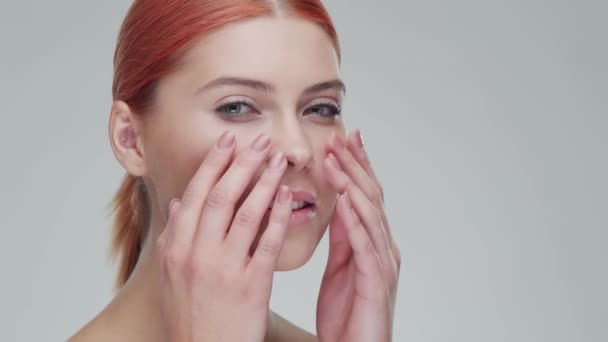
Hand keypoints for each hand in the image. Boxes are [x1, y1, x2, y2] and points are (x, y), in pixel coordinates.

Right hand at [156, 131, 291, 341]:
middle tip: (261, 141)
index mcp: (177, 248)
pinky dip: (279, 216)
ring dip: (265, 182)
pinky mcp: (252, 285)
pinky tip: (288, 197)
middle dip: (243, 163)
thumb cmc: (191, 316)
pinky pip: (268, 243)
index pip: (196, 194)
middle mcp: (198, 254)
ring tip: (279, 160)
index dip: (214, 163)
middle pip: (222, 196)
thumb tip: (179, 203)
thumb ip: (174, 237)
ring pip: (247, 213)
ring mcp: (225, 269)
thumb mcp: (171, 276)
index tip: (229, 141)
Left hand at [316, 131, 400, 341]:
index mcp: (373, 243)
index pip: (365, 195)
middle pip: (371, 197)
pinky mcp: (376, 282)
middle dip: (355, 165)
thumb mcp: (340, 267)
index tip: (343, 139)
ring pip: (370, 215)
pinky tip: (344, 202)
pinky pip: (365, 246)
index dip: (356, 166)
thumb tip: (338, 203)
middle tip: (340, 138)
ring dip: (352, 185)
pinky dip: (355, 221)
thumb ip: (343, 236)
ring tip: (335, 161)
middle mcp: (384, 248)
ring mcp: (383, 264)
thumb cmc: (348, 315)